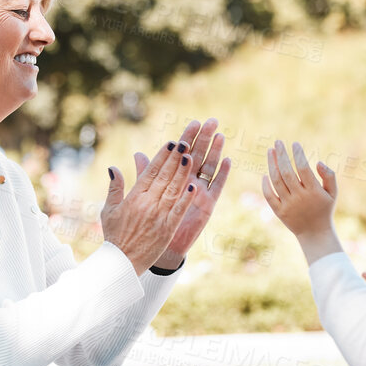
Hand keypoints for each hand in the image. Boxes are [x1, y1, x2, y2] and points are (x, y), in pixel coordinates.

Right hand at [101, 141, 199, 273]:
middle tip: (185, 142)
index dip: (161, 156)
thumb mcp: (109, 210)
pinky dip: (186, 198)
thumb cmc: (115, 236)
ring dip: (182, 172)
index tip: (171, 143)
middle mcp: (147, 204)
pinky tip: (194, 185)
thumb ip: (114, 188)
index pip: (150, 172)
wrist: (121, 262)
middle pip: (164, 176)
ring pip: (173, 189)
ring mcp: (158, 216)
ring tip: (191, 156)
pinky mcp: (167, 229)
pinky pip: (178, 210)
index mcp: (133, 197)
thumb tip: (114, 167)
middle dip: (175, 158)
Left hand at [131, 118, 230, 269]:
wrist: (156, 245)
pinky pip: (216, 187)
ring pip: (208, 167)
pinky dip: (222, 174)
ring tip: (219, 135)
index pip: (181, 153)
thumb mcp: (141, 195)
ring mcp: (199, 192)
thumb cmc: (148, 220)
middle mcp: (187, 181)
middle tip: (211, 121)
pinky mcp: (206, 205)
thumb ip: (143, 174)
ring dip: (215, 151)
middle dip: (204, 138)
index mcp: (172, 177)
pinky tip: (227, 161)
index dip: (187, 138)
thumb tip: (137, 153)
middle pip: (198, 155)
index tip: (193, 123)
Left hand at [262, 140, 341, 263]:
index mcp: (314, 191)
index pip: (303, 168)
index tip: (295, 144)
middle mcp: (300, 197)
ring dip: (272, 164)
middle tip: (278, 142)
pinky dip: (265, 184)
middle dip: (281, 155)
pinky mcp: (279, 212)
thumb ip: (329, 176)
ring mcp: (288, 205)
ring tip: (271, 151)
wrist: (315, 233)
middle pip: (287, 172)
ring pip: (276, 181)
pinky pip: (269, 196)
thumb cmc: (324, 208)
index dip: (298, 154)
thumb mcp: (333, 193)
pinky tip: (265, 173)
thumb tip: (317, 162)